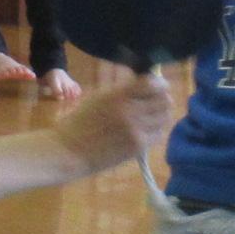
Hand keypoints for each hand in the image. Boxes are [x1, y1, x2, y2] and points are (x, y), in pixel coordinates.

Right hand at [58, 70, 174, 172]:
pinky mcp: (138, 147)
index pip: (152, 83)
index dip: (159, 83)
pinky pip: (158, 134)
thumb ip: (124, 90)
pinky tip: (145, 129)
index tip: (157, 85)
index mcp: (118, 95)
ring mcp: (136, 130)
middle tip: (155, 101)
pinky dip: (155, 130)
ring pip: (164, 117)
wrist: (70, 150)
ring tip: (150, 115)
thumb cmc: (81, 121)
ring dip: (160, 114)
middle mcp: (130, 111)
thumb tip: (147, 83)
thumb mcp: (100, 97)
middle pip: (164, 100)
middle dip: (162, 98)